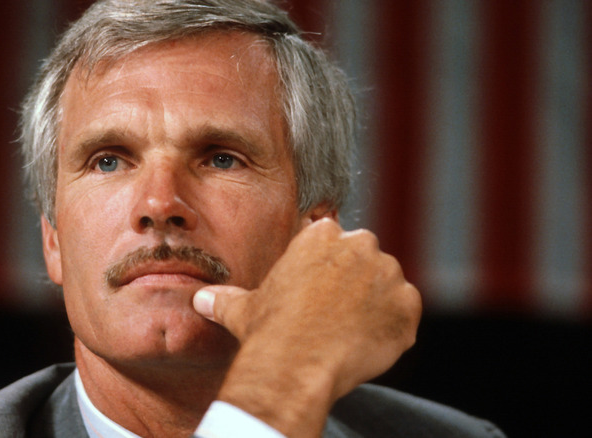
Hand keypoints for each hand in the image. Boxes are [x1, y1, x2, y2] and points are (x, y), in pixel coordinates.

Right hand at [193, 218, 421, 437]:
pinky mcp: (407, 305)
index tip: (318, 291)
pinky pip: (406, 312)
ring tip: (348, 331)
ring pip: (387, 284)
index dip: (327, 268)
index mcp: (322, 234)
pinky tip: (366, 343)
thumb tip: (200, 300)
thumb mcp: (243, 308)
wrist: (296, 363)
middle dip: (354, 280)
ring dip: (375, 303)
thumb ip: (225, 297)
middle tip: (334, 312)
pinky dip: (393, 326)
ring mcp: (388, 273)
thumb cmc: (268, 329)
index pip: (332, 240)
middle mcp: (360, 244)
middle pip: (364, 258)